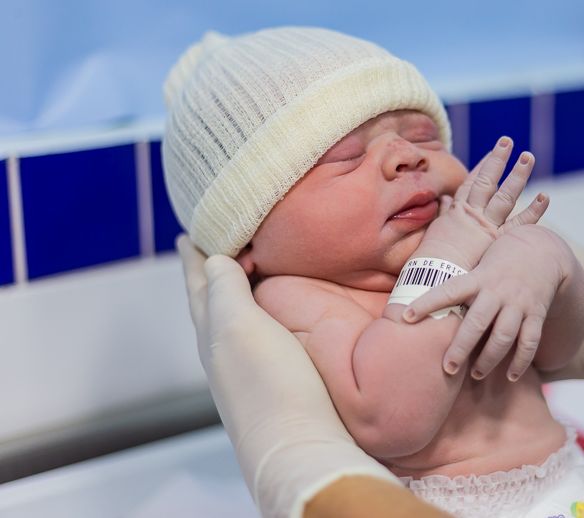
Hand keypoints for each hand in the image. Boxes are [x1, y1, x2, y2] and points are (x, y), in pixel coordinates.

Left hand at [177, 236, 398, 517]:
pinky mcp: (271, 382)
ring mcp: (245, 370)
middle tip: (212, 246)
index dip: (193, 256)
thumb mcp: (240, 324)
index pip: (197, 284)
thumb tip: (212, 259)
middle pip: (209, 302)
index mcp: (212, 330)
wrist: (298, 446)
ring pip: (232, 319)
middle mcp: (222, 350)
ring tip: (240, 274)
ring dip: (232, 293)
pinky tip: (270, 319)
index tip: (188, 233)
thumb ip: (225, 289)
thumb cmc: (270, 384)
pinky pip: (256, 334)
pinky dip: (256, 315)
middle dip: (208, 273)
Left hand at [404, 224, 583, 380]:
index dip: (426, 302)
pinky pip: (530, 341)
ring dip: (488, 359)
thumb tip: (424, 305)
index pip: (448, 290)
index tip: (406, 317)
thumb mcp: (478, 265)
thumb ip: (460, 286)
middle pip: (477, 323)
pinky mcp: (537, 313)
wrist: (543, 251)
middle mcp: (498, 291)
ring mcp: (519, 303)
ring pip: (503, 337)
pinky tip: (511, 376)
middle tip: (447, 368)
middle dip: (460, 348)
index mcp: (478, 278)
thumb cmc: (500, 261)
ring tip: (475, 374)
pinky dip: (521, 361)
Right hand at [411, 136, 548, 270]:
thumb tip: (444, 199)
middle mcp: (474, 213)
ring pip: (505, 195)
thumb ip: (444, 213)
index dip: (482, 166)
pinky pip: (520, 224)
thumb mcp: (436, 230)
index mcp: (458, 210)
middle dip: (498, 160)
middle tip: (508, 141)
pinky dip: (533, 210)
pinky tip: (544, 196)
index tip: (493, 152)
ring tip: (528, 156)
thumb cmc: (432, 258)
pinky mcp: (499, 241)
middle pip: (488, 180)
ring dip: (517, 175)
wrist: (435, 275)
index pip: (471, 182)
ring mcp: (488, 225)